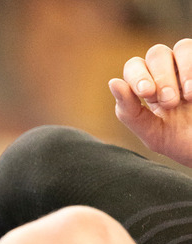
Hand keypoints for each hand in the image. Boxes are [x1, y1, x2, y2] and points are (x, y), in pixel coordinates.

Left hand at [109, 39, 191, 166]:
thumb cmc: (180, 142)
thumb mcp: (152, 133)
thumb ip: (129, 112)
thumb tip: (113, 82)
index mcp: (149, 88)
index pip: (134, 67)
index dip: (137, 75)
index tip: (147, 93)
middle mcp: (169, 72)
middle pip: (156, 54)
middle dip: (161, 77)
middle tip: (169, 102)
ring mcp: (189, 67)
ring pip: (181, 47)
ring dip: (182, 71)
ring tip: (186, 97)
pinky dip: (191, 69)